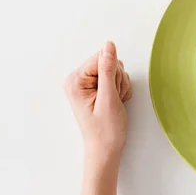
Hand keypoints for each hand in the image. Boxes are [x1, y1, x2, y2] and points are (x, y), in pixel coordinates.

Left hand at [64, 42, 131, 166]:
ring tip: (115, 102)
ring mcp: (86, 84)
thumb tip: (108, 45)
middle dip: (117, 80)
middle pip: (108, 62)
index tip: (111, 92)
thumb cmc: (105, 130)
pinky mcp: (96, 88)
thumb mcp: (108, 98)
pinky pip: (115, 78)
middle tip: (114, 99)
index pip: (101, 58)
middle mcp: (78, 79)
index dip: (113, 73)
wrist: (105, 149)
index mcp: (75, 80)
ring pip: (114, 70)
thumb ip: (107, 70)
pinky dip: (120, 89)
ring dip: (120, 85)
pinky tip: (116, 102)